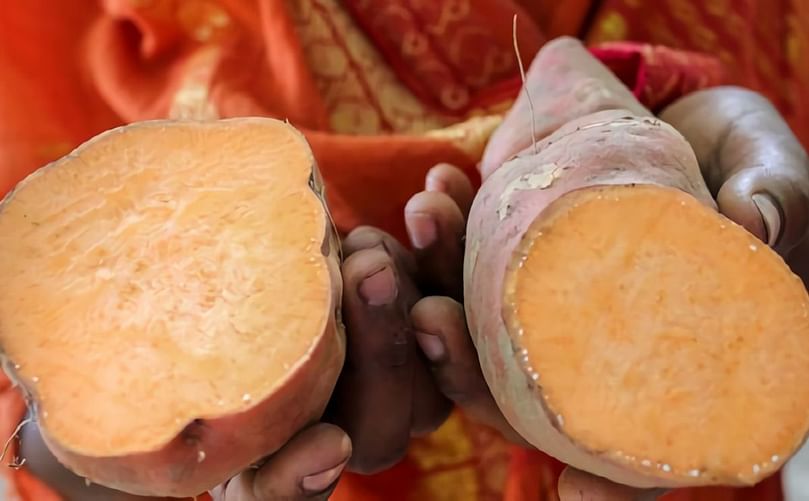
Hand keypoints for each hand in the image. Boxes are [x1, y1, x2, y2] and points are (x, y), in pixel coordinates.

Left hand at [404, 88, 808, 499]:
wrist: (683, 118)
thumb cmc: (735, 163)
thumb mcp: (764, 172)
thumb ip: (771, 193)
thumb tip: (754, 217)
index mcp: (662, 359)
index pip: (638, 445)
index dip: (612, 484)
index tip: (571, 492)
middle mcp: (591, 345)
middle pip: (521, 397)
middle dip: (464, 368)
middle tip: (431, 318)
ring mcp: (543, 303)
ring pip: (475, 329)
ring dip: (434, 281)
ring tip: (428, 217)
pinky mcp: (513, 256)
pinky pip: (461, 261)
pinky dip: (443, 228)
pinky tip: (440, 188)